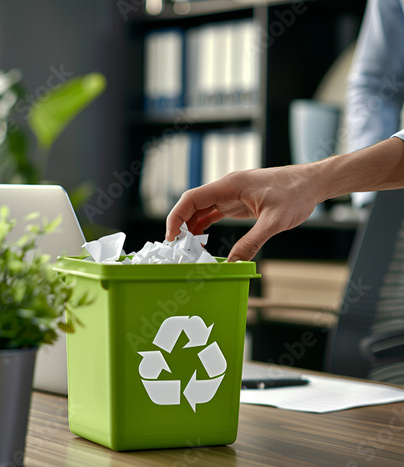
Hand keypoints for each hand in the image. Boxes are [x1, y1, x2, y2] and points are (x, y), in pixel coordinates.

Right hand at [165, 165, 321, 260]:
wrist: (312, 183)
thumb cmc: (296, 193)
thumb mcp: (274, 222)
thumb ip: (252, 243)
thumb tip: (233, 264)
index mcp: (230, 186)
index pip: (192, 198)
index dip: (176, 216)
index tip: (171, 236)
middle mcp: (227, 188)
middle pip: (192, 204)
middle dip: (180, 224)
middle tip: (177, 248)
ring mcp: (231, 195)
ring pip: (201, 209)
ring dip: (191, 226)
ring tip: (187, 247)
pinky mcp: (238, 203)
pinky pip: (213, 213)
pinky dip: (203, 225)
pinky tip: (200, 239)